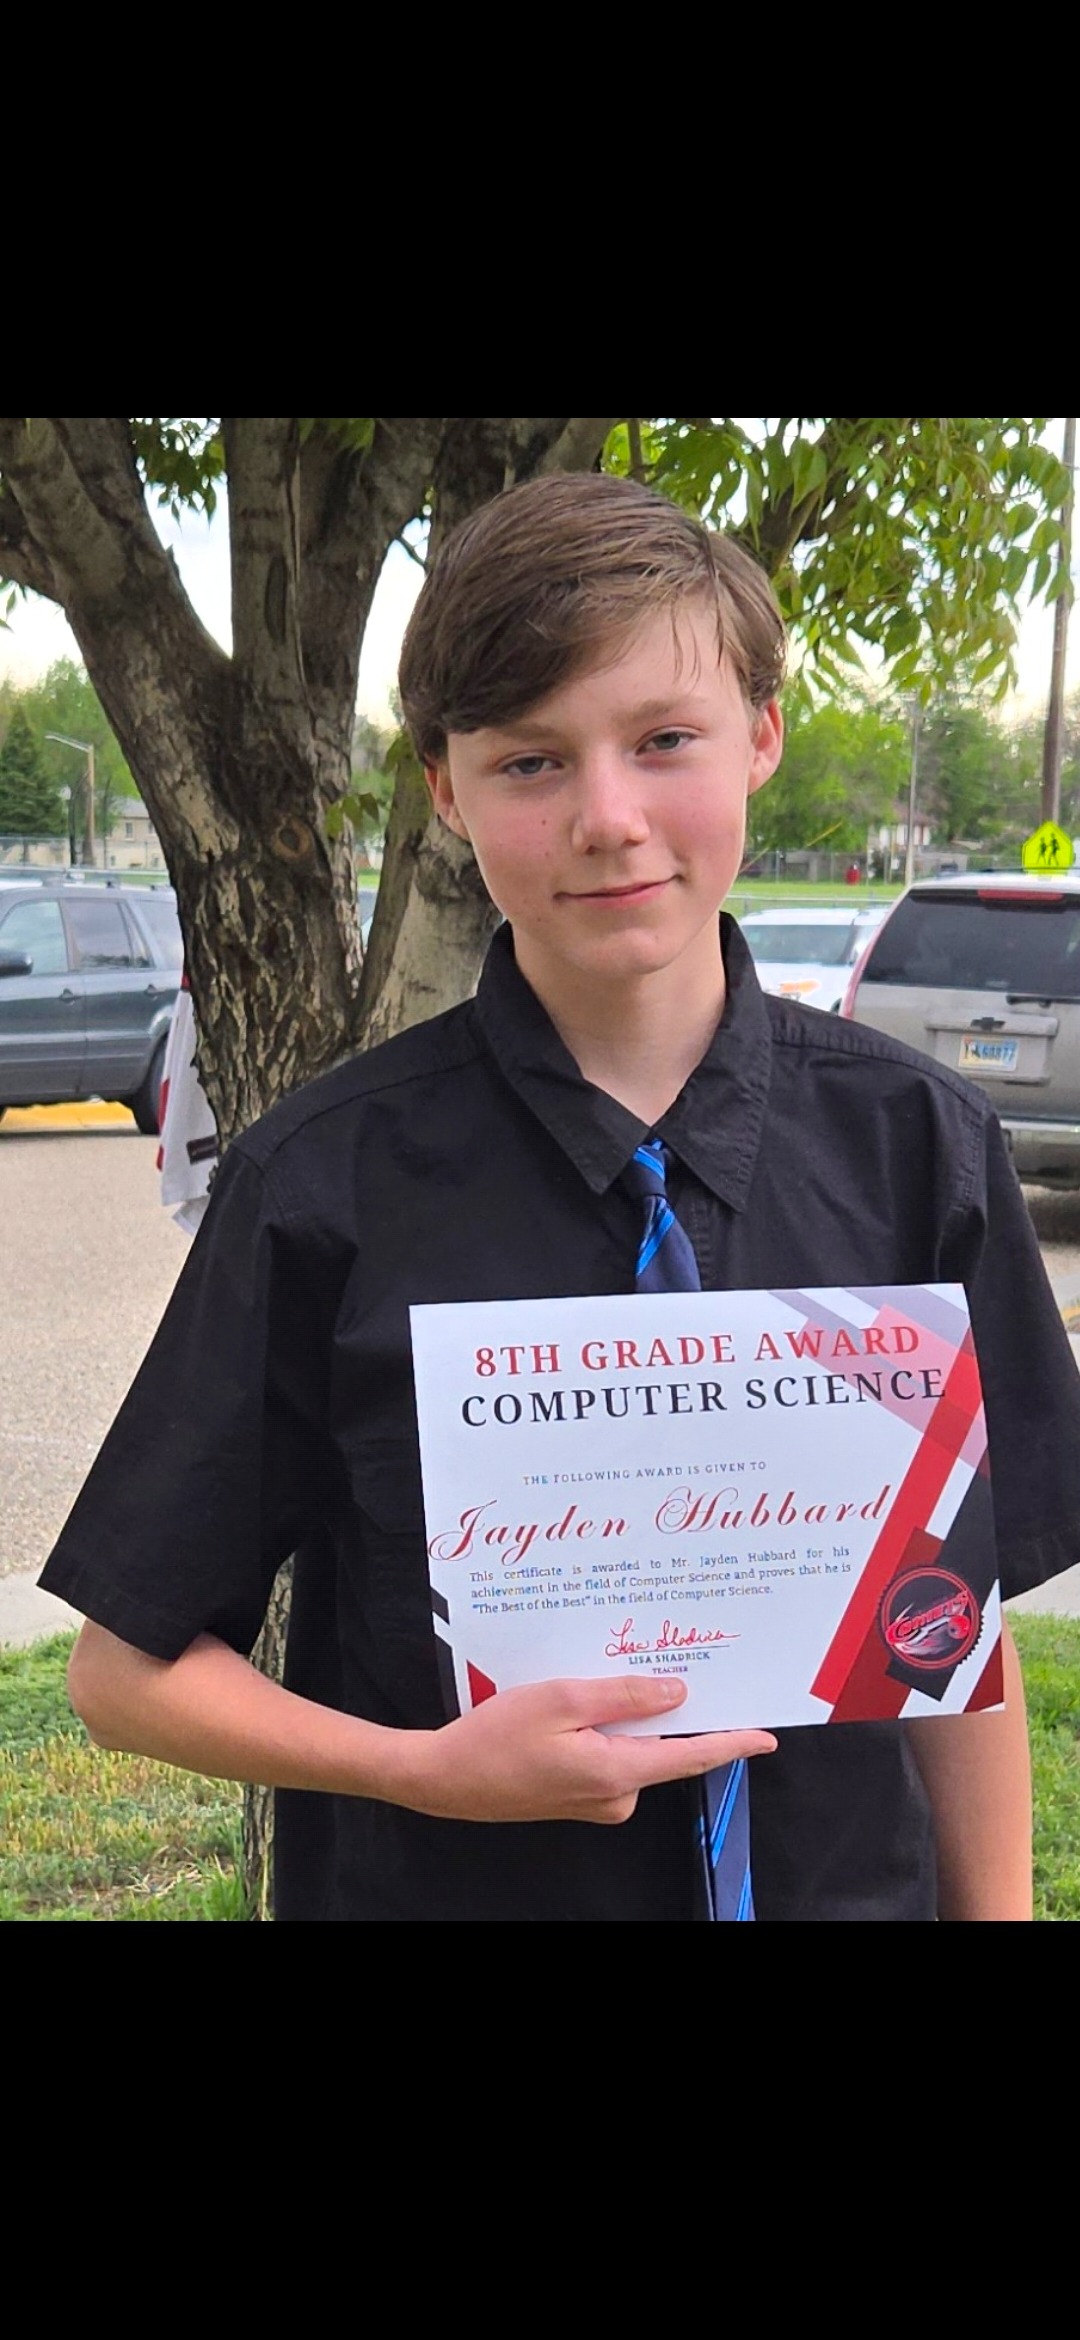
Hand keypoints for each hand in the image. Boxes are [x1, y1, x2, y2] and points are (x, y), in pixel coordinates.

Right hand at [394, 1674, 775, 1825]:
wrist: (445, 1779)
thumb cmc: (495, 1737)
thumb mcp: (560, 1699)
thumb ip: (623, 1695)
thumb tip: (677, 1692)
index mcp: (617, 1772)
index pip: (692, 1758)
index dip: (734, 1743)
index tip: (767, 1736)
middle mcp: (615, 1795)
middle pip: (664, 1749)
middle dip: (677, 1712)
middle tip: (686, 1665)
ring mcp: (596, 1801)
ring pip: (634, 1750)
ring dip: (633, 1717)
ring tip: (613, 1673)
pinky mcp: (578, 1796)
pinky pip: (611, 1757)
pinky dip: (610, 1730)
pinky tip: (586, 1703)